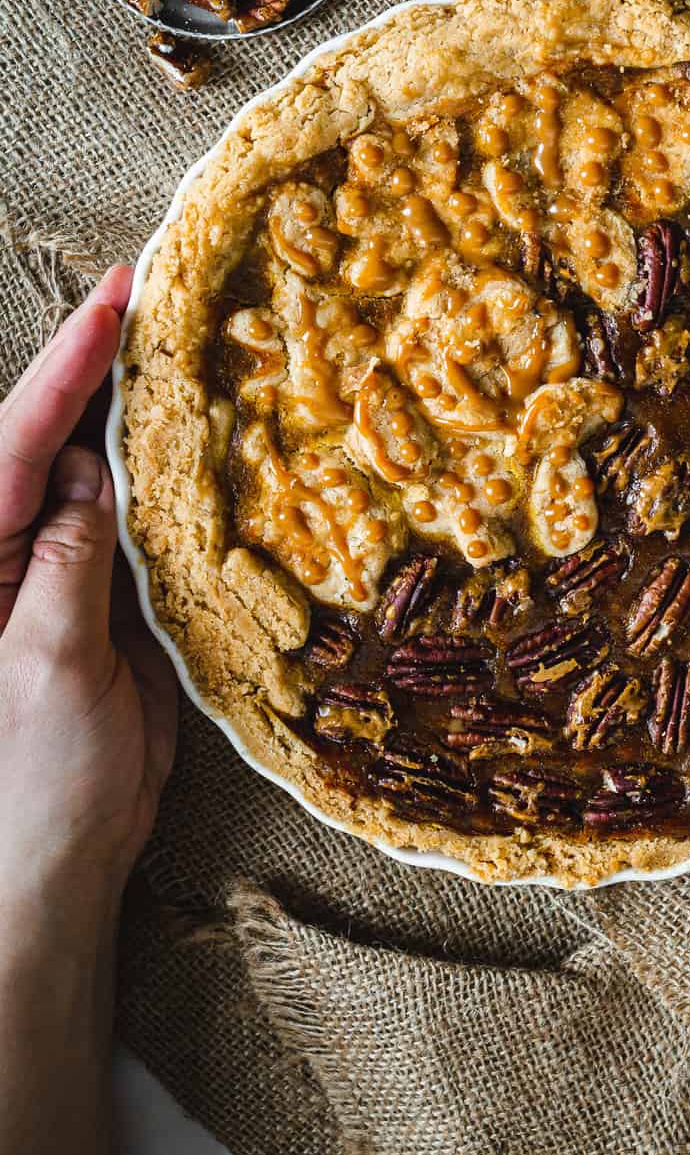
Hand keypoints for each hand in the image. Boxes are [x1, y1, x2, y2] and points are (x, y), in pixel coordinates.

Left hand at [0, 268, 175, 936]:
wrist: (62, 864)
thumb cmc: (33, 782)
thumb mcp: (50, 664)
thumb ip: (66, 562)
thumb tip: (84, 472)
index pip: (14, 440)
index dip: (66, 366)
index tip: (114, 298)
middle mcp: (8, 550)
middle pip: (50, 439)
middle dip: (98, 368)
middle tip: (153, 290)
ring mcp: (59, 573)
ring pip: (98, 475)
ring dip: (138, 418)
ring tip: (184, 344)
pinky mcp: (104, 601)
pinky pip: (137, 526)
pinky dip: (170, 483)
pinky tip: (205, 443)